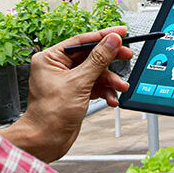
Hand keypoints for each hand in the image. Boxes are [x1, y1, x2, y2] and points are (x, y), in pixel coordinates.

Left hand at [0, 28, 134, 162]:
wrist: (46, 140)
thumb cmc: (50, 114)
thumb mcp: (79, 83)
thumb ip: (98, 60)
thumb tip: (111, 41)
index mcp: (51, 58)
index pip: (82, 41)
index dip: (103, 36)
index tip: (121, 32)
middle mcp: (58, 67)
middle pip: (92, 55)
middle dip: (110, 60)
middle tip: (127, 56)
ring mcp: (67, 80)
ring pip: (96, 72)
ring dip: (110, 80)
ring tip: (120, 87)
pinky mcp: (76, 92)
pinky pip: (95, 85)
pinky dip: (105, 91)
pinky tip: (111, 98)